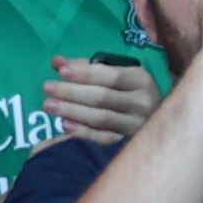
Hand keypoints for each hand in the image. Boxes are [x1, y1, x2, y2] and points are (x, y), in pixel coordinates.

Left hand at [42, 51, 159, 143]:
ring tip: (48, 105)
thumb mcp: (117, 75)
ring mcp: (135, 124)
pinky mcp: (127, 141)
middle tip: (46, 87)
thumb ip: (87, 68)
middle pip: (102, 97)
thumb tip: (57, 61)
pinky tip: (64, 124)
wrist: (156, 122)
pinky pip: (101, 137)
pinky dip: (82, 131)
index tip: (61, 71)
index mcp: (140, 80)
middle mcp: (141, 102)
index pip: (112, 76)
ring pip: (100, 118)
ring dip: (71, 111)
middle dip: (72, 92)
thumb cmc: (129, 92)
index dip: (85, 73)